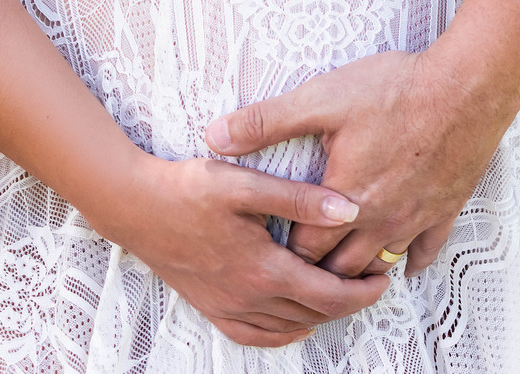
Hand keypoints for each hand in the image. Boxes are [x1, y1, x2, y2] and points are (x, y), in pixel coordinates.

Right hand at [122, 153, 388, 346]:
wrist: (135, 208)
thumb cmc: (189, 189)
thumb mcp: (246, 183)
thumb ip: (300, 199)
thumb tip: (348, 209)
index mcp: (264, 269)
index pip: (329, 294)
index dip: (362, 290)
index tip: (383, 275)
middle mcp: (249, 298)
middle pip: (314, 313)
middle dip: (349, 301)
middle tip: (372, 280)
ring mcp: (228, 308)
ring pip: (289, 326)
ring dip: (320, 314)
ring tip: (341, 291)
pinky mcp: (211, 308)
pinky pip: (256, 335)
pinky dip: (283, 331)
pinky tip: (292, 318)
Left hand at [205, 50, 503, 279]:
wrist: (465, 88)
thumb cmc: (394, 89)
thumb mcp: (321, 98)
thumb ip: (266, 121)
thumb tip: (215, 137)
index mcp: (344, 199)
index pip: (304, 249)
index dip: (283, 251)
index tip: (270, 248)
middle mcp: (379, 219)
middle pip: (341, 267)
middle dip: (319, 271)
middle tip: (302, 267)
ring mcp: (416, 218)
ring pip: (381, 265)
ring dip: (359, 270)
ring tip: (342, 270)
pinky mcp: (445, 208)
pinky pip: (426, 251)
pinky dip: (410, 260)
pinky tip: (402, 261)